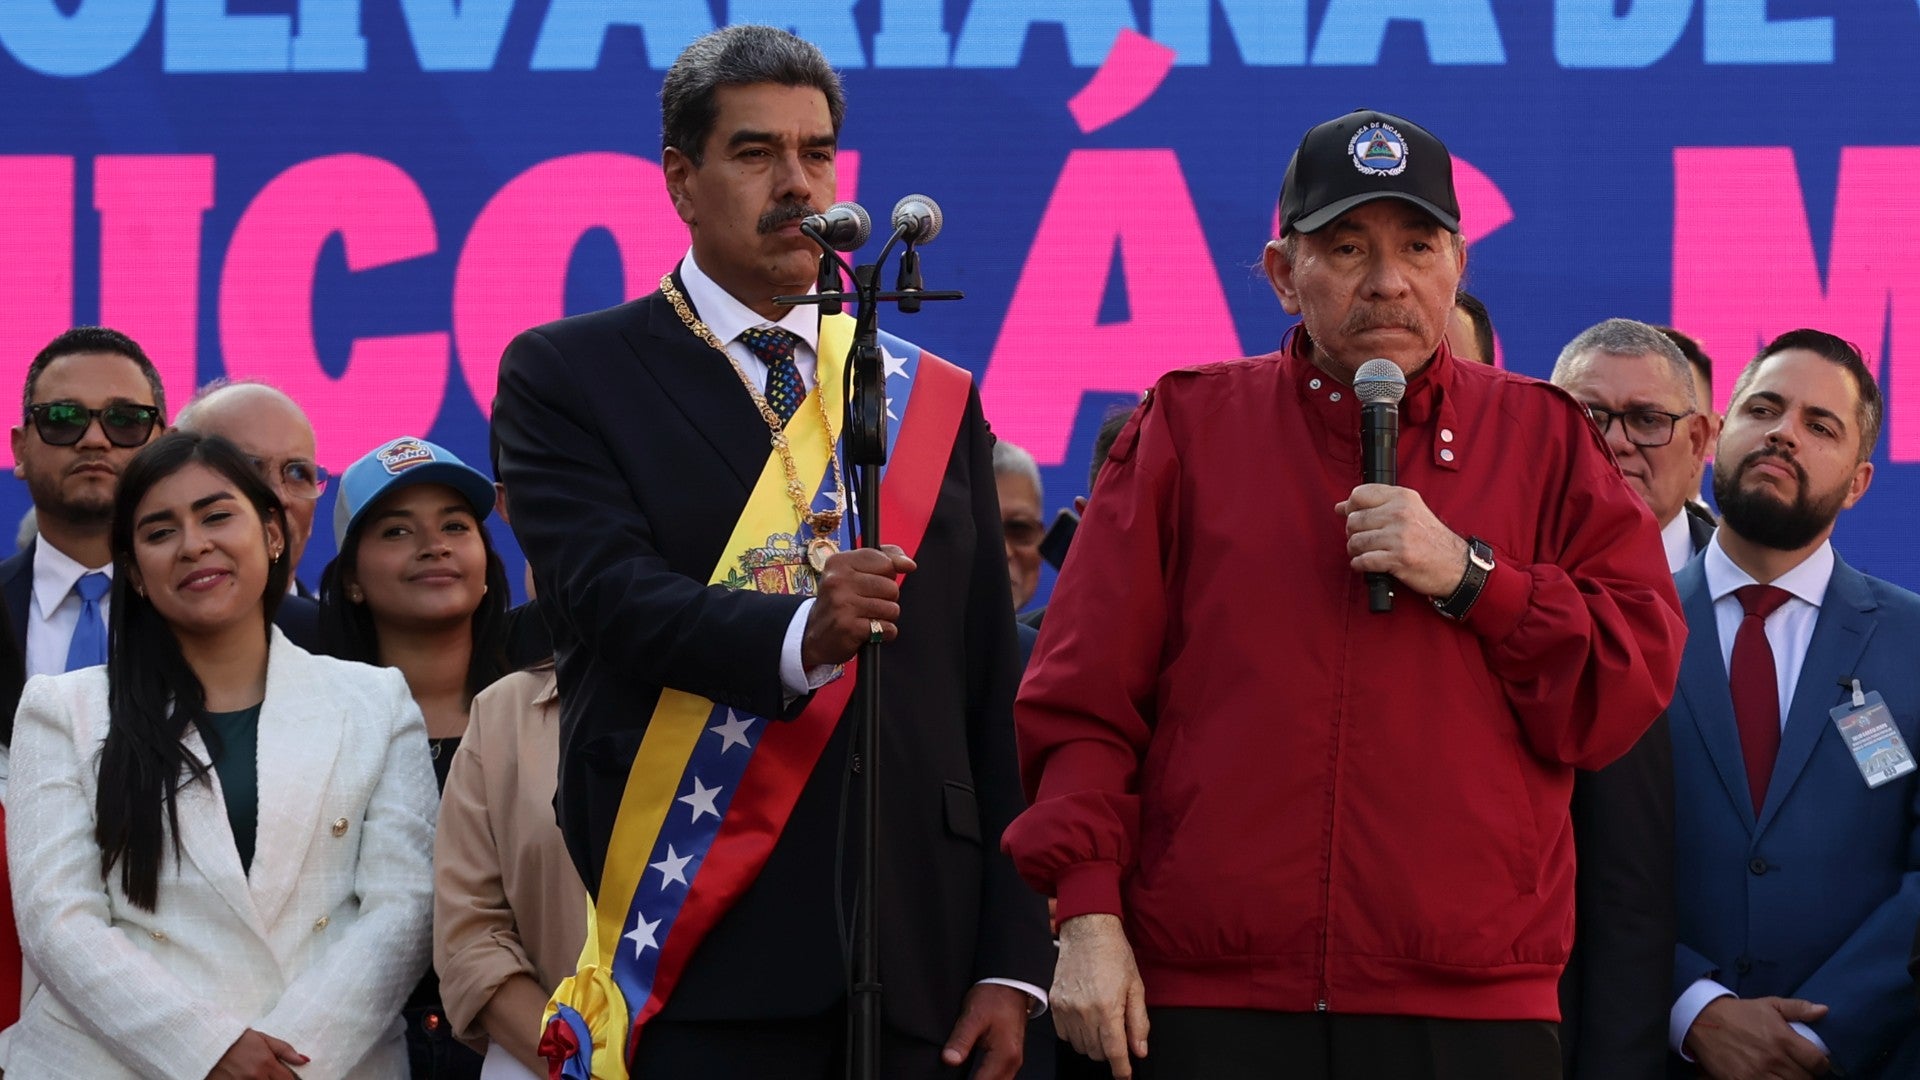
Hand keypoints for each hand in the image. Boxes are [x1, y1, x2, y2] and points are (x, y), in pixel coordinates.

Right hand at [207, 1029, 307, 1079]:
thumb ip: (285, 1050)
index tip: (287, 1077)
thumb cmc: (237, 1040)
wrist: (208, 1042)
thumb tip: (305, 1060)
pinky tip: (248, 1078)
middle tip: (270, 1075)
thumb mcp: (263, 1039)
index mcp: (266, 1063)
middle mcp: (255, 1077)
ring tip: (258, 1075)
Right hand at [801, 545, 915, 666]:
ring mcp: (842, 604)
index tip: (873, 583)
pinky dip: (884, 633)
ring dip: (885, 617)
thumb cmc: (840, 601)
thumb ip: (885, 559)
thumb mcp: (855, 572)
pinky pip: (887, 628)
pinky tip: (868, 631)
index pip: (885, 562)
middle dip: (887, 599)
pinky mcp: (848, 627)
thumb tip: (909, 564)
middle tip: (867, 604)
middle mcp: (838, 580)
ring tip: (867, 617)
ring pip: (891, 608)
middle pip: (891, 587)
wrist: (813, 635)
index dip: (887, 575)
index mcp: (839, 562)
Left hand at [940, 983, 1031, 1078]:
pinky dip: (985, 1079)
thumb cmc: (994, 997)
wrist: (1010, 984)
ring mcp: (1013, 1061)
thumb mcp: (973, 1016)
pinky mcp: (1009, 1057)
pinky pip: (998, 1077)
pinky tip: (971, 1076)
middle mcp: (1012, 1063)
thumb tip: (949, 1060)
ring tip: (959, 1076)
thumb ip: (961, 1039)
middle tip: (950, 1078)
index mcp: (1004, 1055)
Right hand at [1052, 913, 1147, 1078]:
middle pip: (1096, 1052)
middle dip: (1109, 1051)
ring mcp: (1066, 1008)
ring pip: (1080, 1046)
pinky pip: (1064, 1034)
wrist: (1087, 931)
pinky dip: (1076, 1034)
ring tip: (1101, 1023)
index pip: (1114, 1051)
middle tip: (1117, 1034)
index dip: (1121, 1068)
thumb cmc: (1113, 954)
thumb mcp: (1136, 987)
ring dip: (1093, 1044)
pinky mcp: (1054, 1003)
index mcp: (1107, 1007)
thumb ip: (1138, 1022)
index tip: (1125, 1075)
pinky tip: (1085, 1019)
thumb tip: (1139, 1049)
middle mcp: (1084, 1011)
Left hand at [1336, 484, 1469, 597]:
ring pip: (1356, 541)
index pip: (1360, 494)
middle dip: (1352, 532)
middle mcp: (1399, 513)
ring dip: (1355, 550)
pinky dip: (1360, 565)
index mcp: (1402, 497)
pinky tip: (1366, 564)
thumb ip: (1378, 505)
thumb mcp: (1410, 510)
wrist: (1456, 564)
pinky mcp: (1398, 558)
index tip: (1352, 515)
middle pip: (1354, 519)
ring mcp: (1399, 536)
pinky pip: (1363, 561)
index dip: (1350, 507)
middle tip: (1362, 538)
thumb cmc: (1431, 538)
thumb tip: (1340, 507)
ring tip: (1365, 552)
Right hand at [1684, 996, 1830, 1078]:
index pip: (1818, 1062)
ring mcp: (1758, 1074)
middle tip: (1798, 1068)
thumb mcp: (1769, 1005)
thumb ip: (1798, 1008)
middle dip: (1806, 1075)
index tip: (1815, 1063)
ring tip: (1785, 1074)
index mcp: (1783, 1038)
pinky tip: (1770, 1078)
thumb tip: (1824, 1011)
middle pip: (1805, 1079)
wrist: (1703, 1021)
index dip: (1821, 1065)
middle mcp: (1773, 1059)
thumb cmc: (1740, 1013)